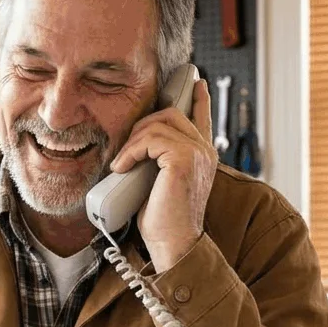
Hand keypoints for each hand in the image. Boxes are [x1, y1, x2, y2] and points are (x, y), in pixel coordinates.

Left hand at [110, 78, 216, 272]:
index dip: (198, 99)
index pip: (202, 117)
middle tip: (125, 150)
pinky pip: (151, 138)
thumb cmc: (163, 221)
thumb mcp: (158, 183)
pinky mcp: (184, 159)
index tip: (196, 82)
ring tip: (122, 164)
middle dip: (141, 125)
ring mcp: (198, 152)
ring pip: (159, 122)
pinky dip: (131, 151)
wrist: (173, 244)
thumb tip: (133, 148)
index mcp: (203, 155)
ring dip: (132, 141)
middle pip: (171, 113)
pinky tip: (122, 167)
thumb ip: (157, 161)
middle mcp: (205, 150)